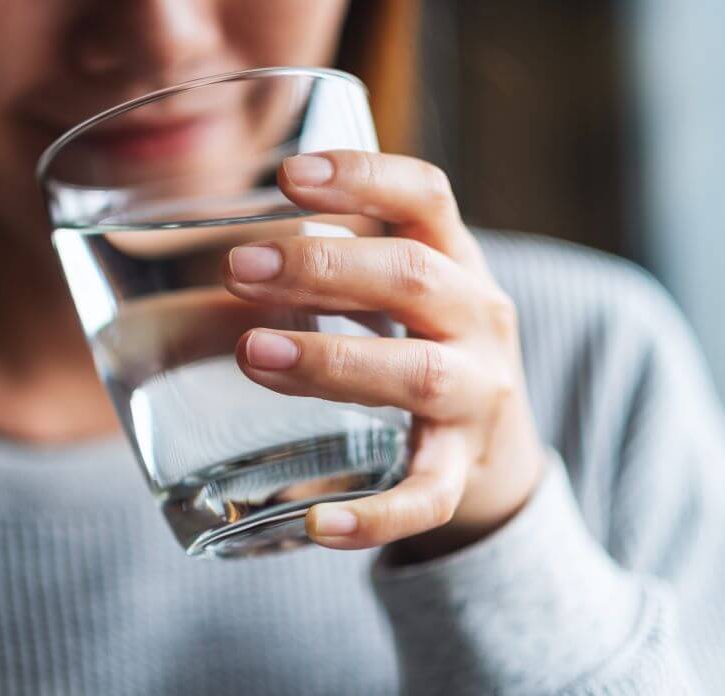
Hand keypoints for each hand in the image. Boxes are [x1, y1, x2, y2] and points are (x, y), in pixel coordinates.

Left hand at [222, 151, 545, 561]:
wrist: (497, 454)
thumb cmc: (427, 348)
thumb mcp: (402, 292)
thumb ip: (337, 260)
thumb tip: (233, 236)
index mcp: (456, 262)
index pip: (426, 198)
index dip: (363, 177)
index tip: (289, 174)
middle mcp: (478, 320)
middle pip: (414, 277)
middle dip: (324, 268)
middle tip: (237, 268)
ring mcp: (477, 396)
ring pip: (418, 374)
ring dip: (332, 360)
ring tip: (253, 353)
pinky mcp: (461, 471)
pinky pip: (426, 496)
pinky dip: (376, 515)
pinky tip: (318, 526)